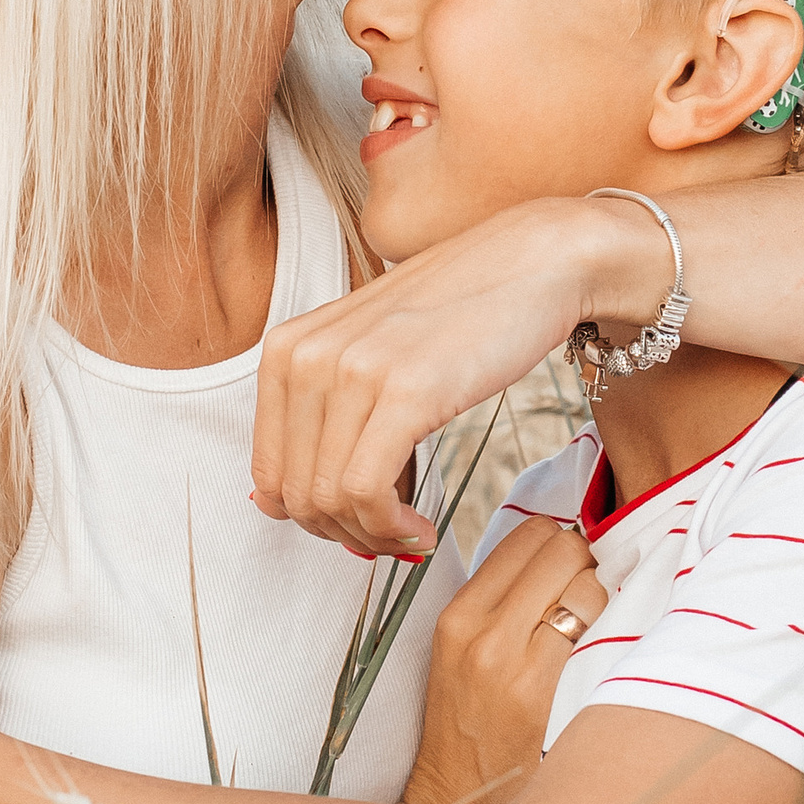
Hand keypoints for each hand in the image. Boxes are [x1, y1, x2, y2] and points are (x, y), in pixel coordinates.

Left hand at [253, 197, 663, 556]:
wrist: (534, 264)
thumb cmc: (458, 314)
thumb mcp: (368, 355)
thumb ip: (321, 417)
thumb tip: (274, 504)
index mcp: (287, 348)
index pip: (269, 472)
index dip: (313, 519)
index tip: (357, 526)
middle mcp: (307, 356)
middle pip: (297, 494)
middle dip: (343, 534)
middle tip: (390, 539)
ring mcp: (353, 371)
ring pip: (330, 500)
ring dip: (373, 537)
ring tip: (411, 534)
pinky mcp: (404, 392)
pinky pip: (367, 492)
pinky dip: (391, 529)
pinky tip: (421, 528)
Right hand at [403, 517, 605, 803]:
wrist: (457, 794)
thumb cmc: (470, 722)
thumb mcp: (464, 652)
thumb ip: (501, 602)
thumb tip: (558, 552)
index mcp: (457, 612)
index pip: (526, 533)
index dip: (559, 542)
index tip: (569, 568)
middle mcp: (475, 626)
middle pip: (558, 545)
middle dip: (585, 560)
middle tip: (589, 590)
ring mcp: (503, 656)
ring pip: (580, 578)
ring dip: (598, 591)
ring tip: (591, 622)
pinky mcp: (533, 688)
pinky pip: (587, 620)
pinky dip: (602, 620)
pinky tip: (597, 643)